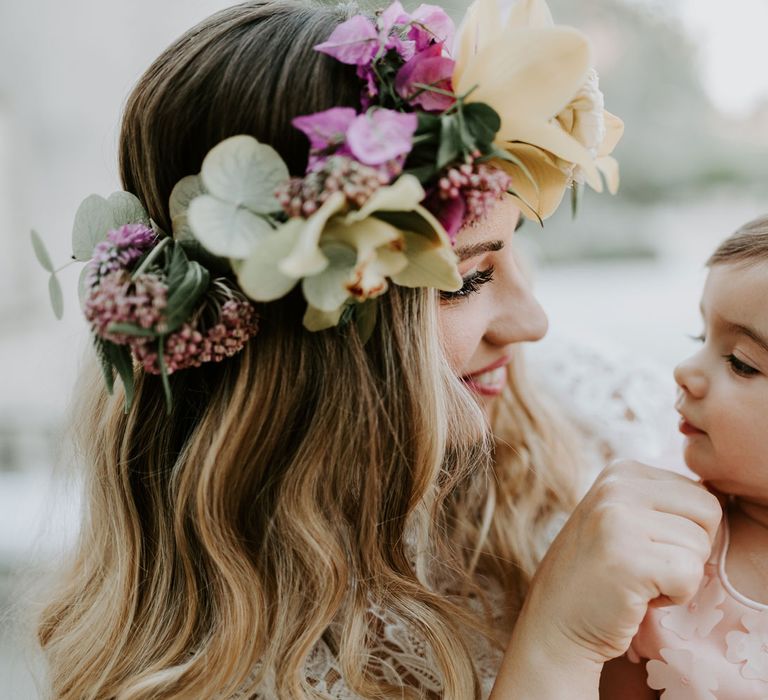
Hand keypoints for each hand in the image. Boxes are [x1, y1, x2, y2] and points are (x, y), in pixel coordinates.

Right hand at [517, 460, 721, 664]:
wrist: (555, 622)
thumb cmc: (601, 576)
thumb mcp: (624, 518)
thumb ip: (662, 502)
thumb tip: (717, 495)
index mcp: (621, 471)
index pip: (700, 493)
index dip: (684, 531)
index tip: (644, 547)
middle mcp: (617, 486)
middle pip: (708, 512)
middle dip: (689, 549)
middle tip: (648, 566)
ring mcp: (618, 518)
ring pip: (700, 546)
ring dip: (678, 576)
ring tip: (637, 580)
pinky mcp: (627, 557)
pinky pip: (689, 575)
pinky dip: (673, 597)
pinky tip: (637, 597)